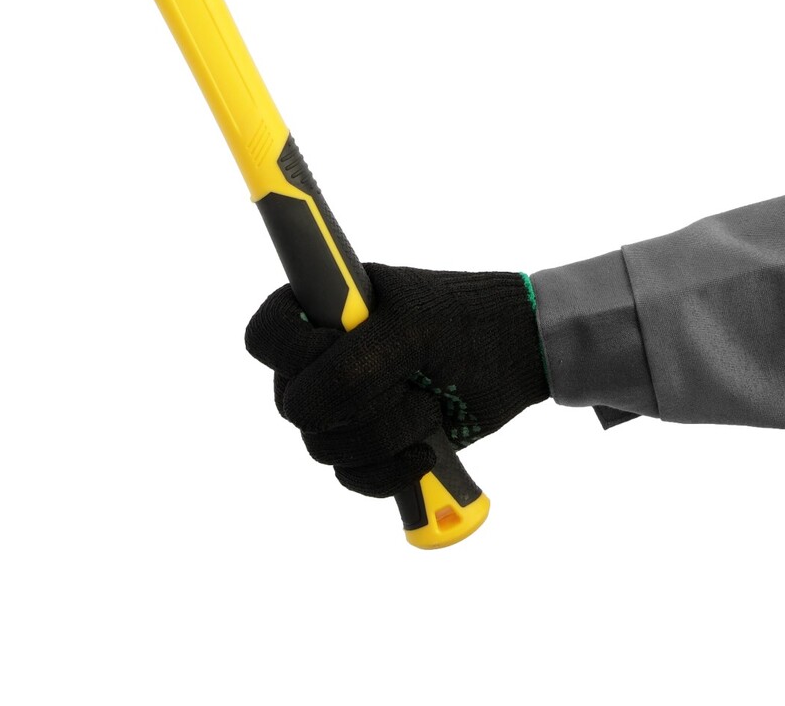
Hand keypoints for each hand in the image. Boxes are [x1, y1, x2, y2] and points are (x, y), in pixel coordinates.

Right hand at [245, 263, 548, 496]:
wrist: (518, 354)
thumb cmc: (465, 323)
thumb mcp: (411, 331)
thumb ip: (354, 366)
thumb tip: (305, 412)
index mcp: (321, 307)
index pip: (266, 336)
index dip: (294, 354)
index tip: (342, 348)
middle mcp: (321, 356)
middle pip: (292, 404)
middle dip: (357, 404)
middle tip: (407, 380)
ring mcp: (344, 403)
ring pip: (322, 447)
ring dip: (383, 436)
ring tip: (429, 407)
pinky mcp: (369, 444)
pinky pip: (351, 477)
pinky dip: (389, 472)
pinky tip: (427, 449)